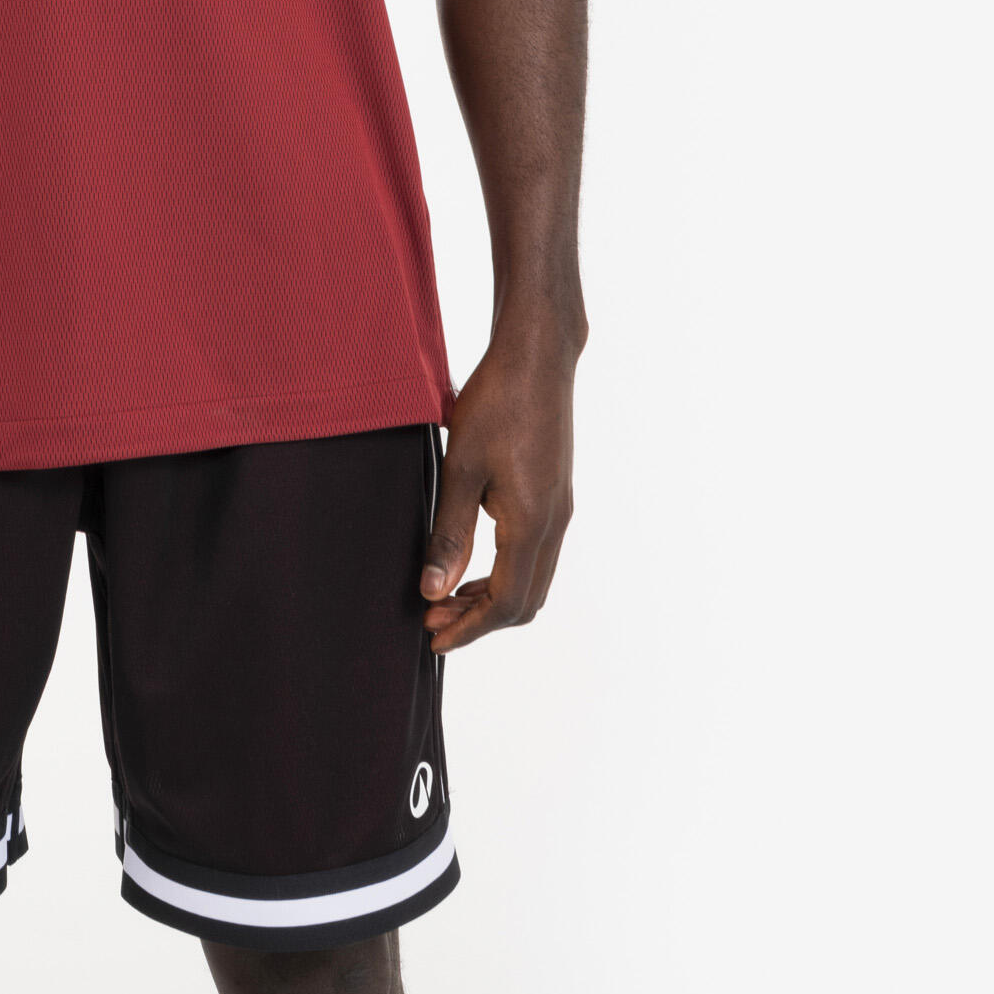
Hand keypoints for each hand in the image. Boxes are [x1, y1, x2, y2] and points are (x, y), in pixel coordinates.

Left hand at [420, 315, 579, 650]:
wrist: (537, 357)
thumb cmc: (496, 402)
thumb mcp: (460, 467)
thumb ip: (449, 532)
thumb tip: (433, 590)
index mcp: (532, 522)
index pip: (506, 602)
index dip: (469, 627)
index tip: (432, 637)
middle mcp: (555, 523)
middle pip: (525, 601)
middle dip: (479, 618)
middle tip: (432, 617)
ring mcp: (560, 509)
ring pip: (533, 578)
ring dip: (492, 596)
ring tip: (445, 593)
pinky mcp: (556, 494)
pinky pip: (537, 554)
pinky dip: (505, 571)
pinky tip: (473, 560)